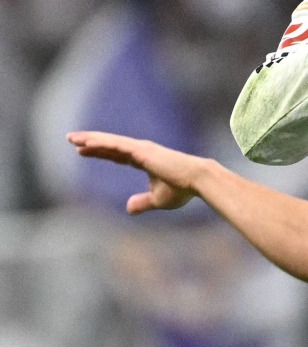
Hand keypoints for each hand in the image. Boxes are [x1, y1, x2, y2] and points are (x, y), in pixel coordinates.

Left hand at [67, 131, 207, 213]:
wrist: (196, 180)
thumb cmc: (182, 189)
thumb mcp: (157, 200)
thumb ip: (142, 202)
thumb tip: (127, 208)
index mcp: (145, 160)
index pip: (117, 155)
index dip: (101, 152)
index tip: (83, 151)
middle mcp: (142, 151)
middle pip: (110, 145)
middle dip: (90, 142)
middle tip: (72, 139)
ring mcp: (141, 149)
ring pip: (110, 142)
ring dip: (90, 139)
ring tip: (72, 138)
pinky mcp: (141, 150)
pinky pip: (116, 145)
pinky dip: (101, 143)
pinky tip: (86, 142)